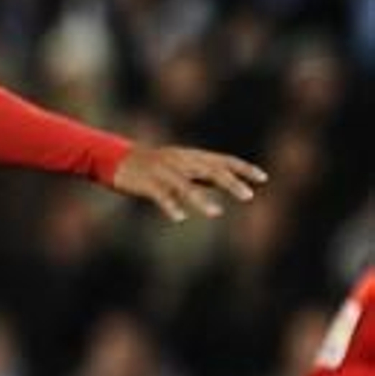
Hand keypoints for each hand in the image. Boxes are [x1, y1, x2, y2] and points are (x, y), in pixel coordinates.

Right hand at [110, 145, 266, 222]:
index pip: (222, 160)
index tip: (263, 178)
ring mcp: (162, 172)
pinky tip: (180, 218)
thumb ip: (201, 172)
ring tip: (215, 213)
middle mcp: (179, 162)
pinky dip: (170, 206)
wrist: (112, 158)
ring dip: (200, 199)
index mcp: (189, 157)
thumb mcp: (179, 165)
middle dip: (230, 183)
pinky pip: (160, 195)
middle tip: (248, 196)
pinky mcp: (146, 183)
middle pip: (209, 170)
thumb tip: (226, 182)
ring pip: (185, 185)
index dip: (242, 168)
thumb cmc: (150, 165)